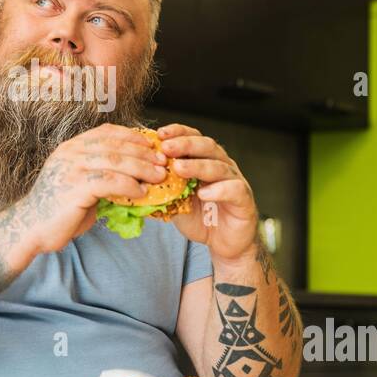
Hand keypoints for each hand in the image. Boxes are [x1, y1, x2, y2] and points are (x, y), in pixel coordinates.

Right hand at [10, 123, 167, 256]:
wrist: (29, 227)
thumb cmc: (57, 209)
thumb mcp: (79, 183)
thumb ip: (100, 174)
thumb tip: (134, 175)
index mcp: (71, 147)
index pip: (106, 132)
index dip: (132, 136)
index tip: (152, 145)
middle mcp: (70, 152)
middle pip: (115, 145)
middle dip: (143, 153)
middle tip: (163, 162)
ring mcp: (71, 168)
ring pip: (116, 161)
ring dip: (141, 168)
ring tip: (159, 177)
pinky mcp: (75, 187)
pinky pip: (110, 181)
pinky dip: (129, 186)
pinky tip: (141, 192)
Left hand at [156, 123, 258, 262]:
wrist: (223, 244)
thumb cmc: (201, 218)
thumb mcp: (175, 203)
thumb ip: (160, 191)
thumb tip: (132, 185)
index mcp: (205, 160)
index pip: (194, 138)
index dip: (178, 133)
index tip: (160, 134)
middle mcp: (222, 166)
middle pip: (207, 146)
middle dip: (185, 145)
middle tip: (166, 148)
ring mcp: (235, 181)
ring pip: (219, 166)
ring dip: (198, 165)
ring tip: (179, 169)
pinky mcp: (244, 200)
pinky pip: (234, 189)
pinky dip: (219, 189)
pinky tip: (203, 193)